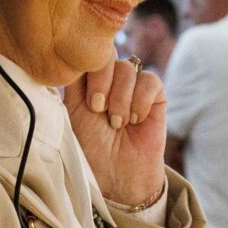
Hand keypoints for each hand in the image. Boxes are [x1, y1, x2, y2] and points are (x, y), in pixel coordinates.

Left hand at [67, 59, 166, 209]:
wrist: (118, 175)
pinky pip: (150, 80)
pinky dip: (140, 101)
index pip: (86, 53)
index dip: (85, 68)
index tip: (85, 100)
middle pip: (107, 53)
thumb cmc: (91, 147)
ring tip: (118, 123)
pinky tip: (135, 120)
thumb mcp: (72, 111)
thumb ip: (74, 80)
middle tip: (99, 109)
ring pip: (128, 68)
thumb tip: (73, 52)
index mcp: (86, 79)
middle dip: (101, 82)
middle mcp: (110, 78)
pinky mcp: (155, 95)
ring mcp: (133, 85)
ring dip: (120, 98)